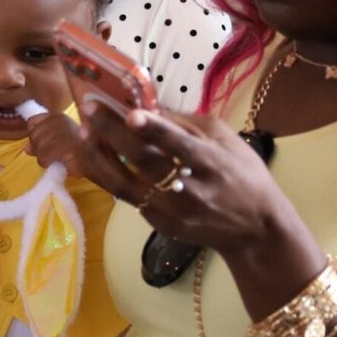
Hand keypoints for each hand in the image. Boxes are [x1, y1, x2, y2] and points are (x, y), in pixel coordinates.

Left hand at [25, 111, 85, 172]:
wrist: (98, 161)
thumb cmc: (78, 152)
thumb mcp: (58, 143)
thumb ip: (41, 142)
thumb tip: (27, 149)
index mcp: (58, 117)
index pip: (32, 123)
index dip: (34, 136)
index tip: (43, 144)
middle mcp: (61, 122)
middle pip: (33, 136)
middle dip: (38, 149)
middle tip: (51, 156)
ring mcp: (65, 134)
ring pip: (38, 148)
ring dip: (44, 159)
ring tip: (56, 160)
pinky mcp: (67, 149)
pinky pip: (45, 158)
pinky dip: (49, 164)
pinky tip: (60, 163)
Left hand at [76, 106, 293, 255]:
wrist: (254, 228)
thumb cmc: (243, 175)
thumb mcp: (226, 140)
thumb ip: (188, 124)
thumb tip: (150, 108)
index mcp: (209, 163)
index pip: (177, 145)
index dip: (153, 129)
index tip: (131, 114)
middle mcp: (187, 189)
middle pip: (143, 161)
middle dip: (113, 133)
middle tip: (90, 109)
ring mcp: (170, 210)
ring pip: (123, 184)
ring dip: (98, 156)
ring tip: (83, 133)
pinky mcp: (158, 223)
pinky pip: (125, 197)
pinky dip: (107, 175)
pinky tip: (94, 156)